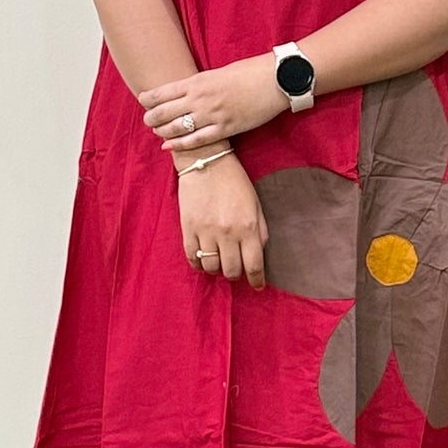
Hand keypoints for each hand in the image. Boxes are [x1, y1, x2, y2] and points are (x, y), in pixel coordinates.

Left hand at [140, 54, 286, 154]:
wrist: (276, 79)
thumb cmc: (249, 72)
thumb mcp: (219, 71)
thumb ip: (200, 82)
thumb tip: (187, 90)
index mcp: (198, 80)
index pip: (162, 92)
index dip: (148, 99)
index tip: (143, 101)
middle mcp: (200, 98)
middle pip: (164, 112)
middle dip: (151, 118)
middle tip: (148, 120)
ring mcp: (212, 115)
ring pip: (177, 128)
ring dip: (162, 131)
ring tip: (157, 131)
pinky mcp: (226, 128)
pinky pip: (197, 140)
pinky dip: (180, 144)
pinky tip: (168, 146)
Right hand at [178, 154, 267, 286]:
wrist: (206, 161)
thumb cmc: (234, 181)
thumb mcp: (255, 204)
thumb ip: (260, 231)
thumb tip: (258, 255)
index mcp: (248, 227)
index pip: (254, 265)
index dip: (257, 280)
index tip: (257, 286)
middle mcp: (228, 233)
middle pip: (232, 270)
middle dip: (236, 274)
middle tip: (236, 269)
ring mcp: (206, 231)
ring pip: (211, 267)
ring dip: (217, 268)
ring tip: (219, 261)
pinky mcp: (188, 228)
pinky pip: (192, 257)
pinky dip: (198, 263)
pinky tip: (203, 258)